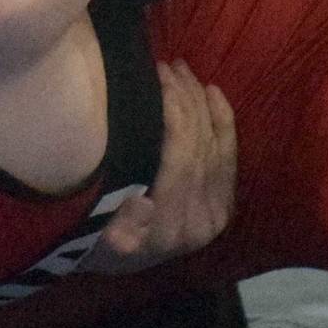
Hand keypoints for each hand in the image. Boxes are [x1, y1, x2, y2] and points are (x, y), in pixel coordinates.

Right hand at [82, 60, 236, 273]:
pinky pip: (229, 157)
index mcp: (171, 227)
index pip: (180, 158)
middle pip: (200, 149)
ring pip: (216, 147)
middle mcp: (202, 222)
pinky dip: (224, 121)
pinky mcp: (224, 206)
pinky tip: (213, 92)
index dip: (174, 113)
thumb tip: (142, 203)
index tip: (158, 76)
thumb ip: (121, 232)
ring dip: (202, 105)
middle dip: (188, 102)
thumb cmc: (97, 243)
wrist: (116, 262)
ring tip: (182, 71)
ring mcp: (217, 215)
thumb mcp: (101, 243)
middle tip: (168, 66)